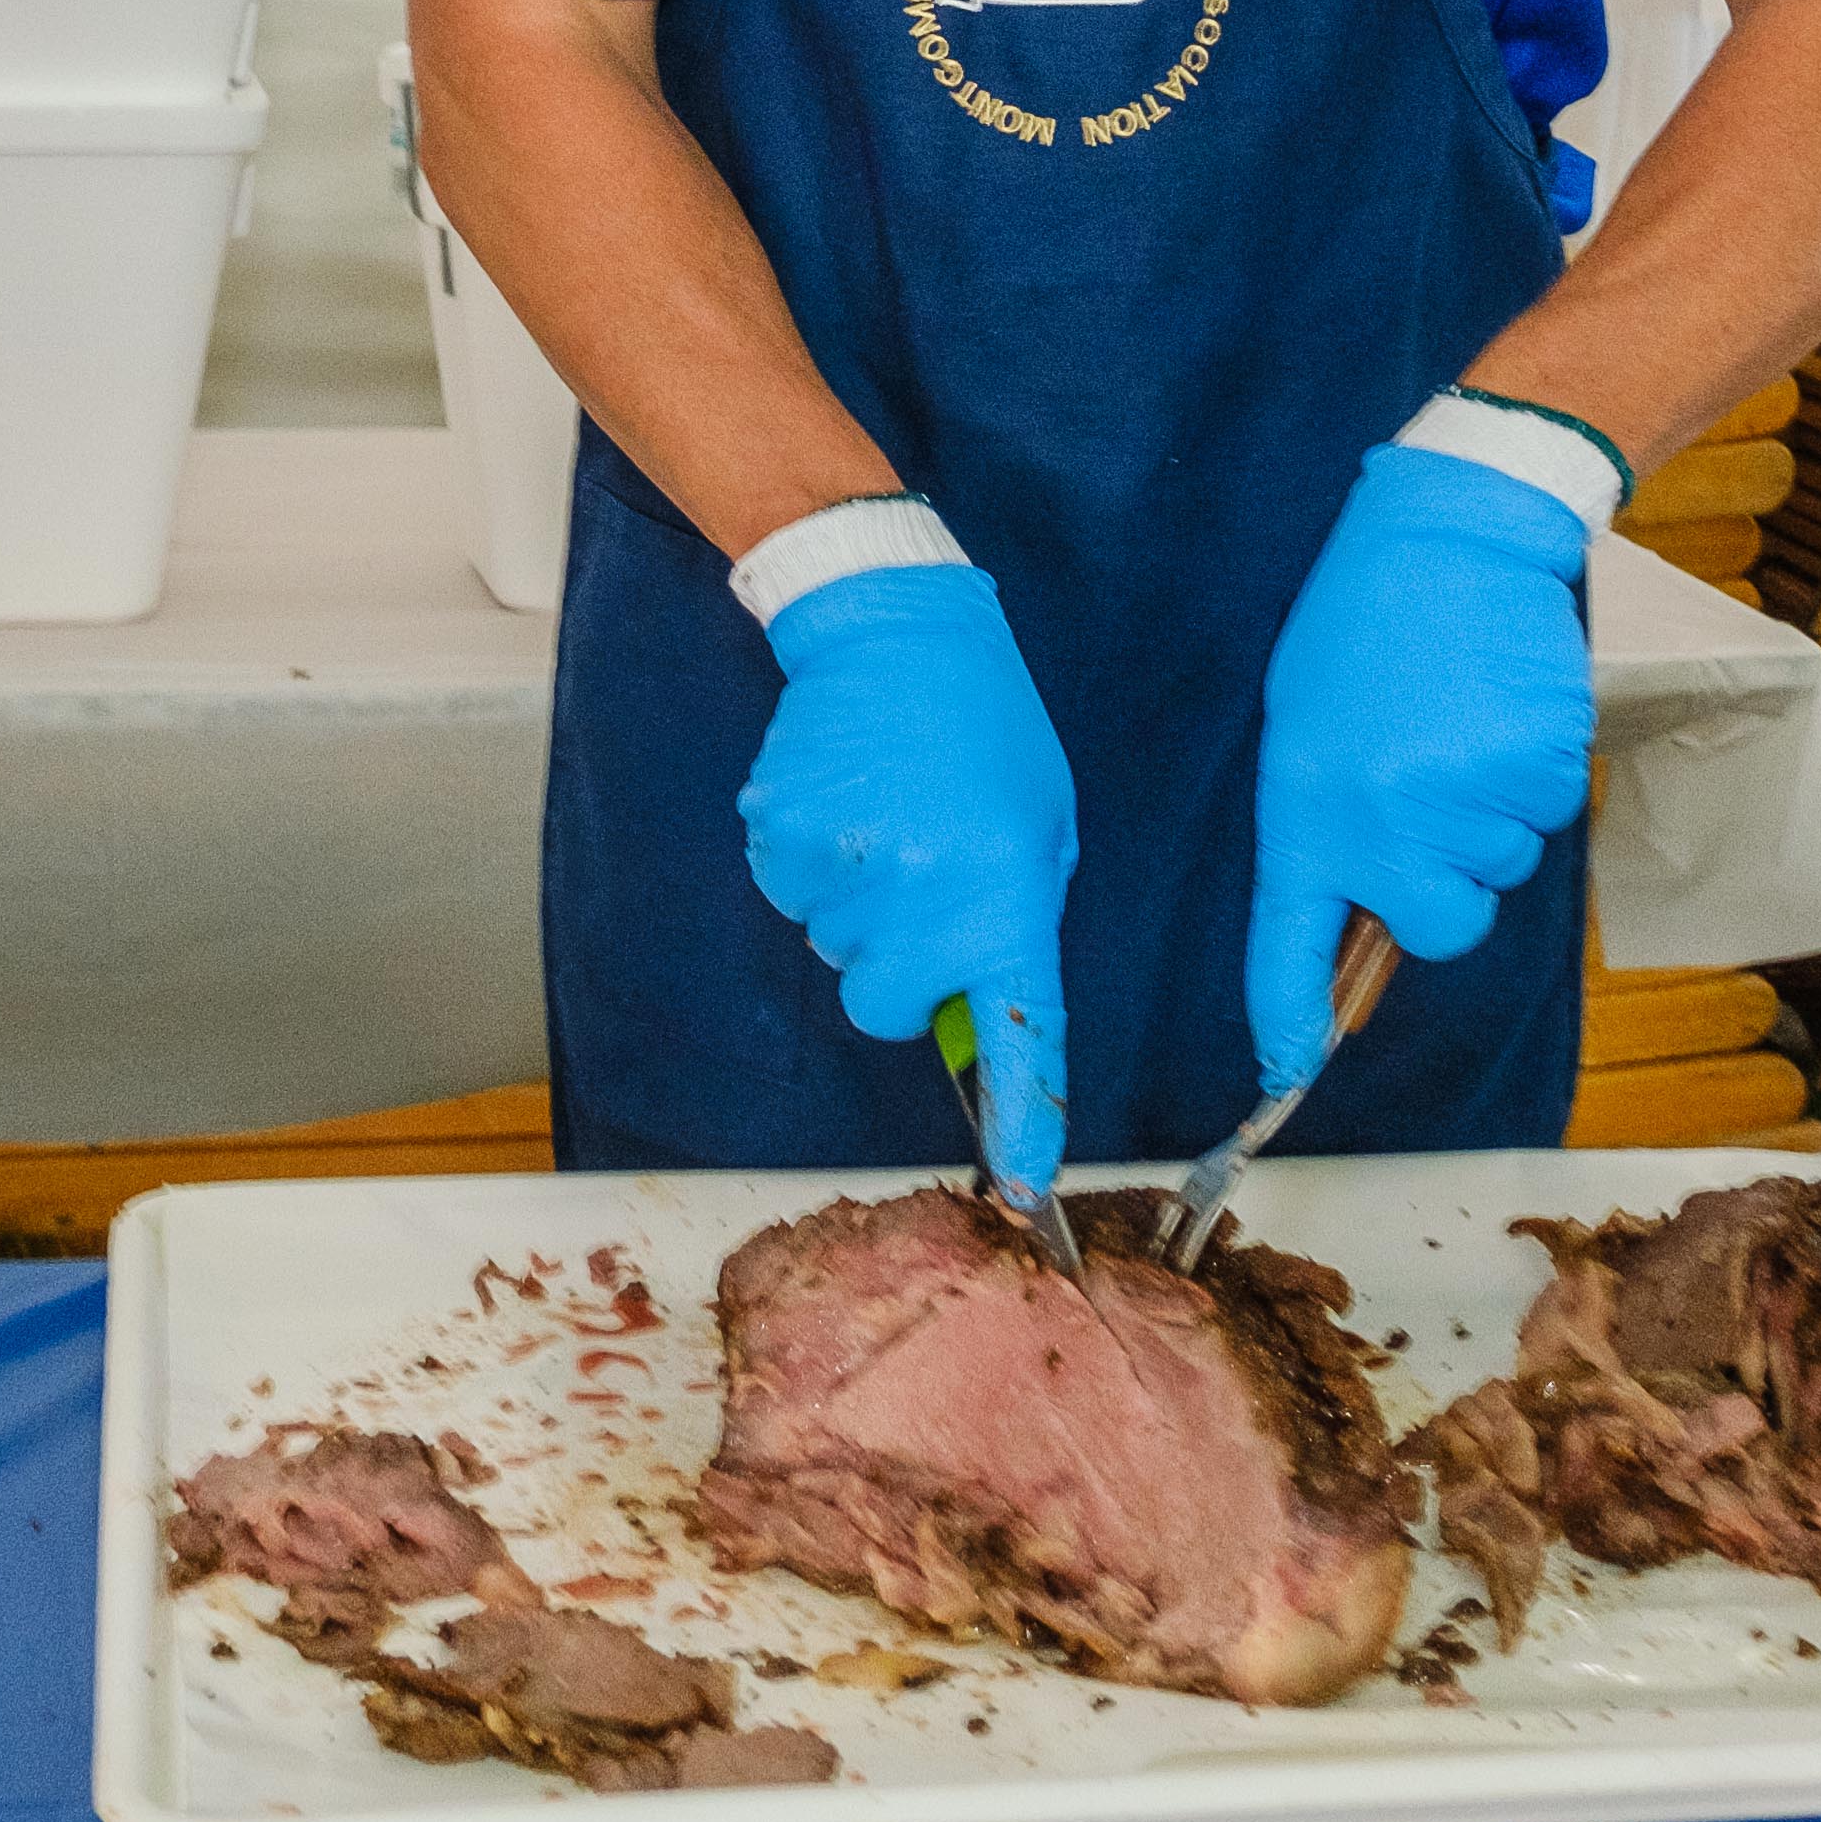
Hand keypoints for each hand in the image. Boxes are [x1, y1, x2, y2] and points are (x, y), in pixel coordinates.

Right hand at [735, 563, 1074, 1192]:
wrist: (894, 632)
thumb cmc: (984, 730)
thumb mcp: (1040, 827)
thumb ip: (1012, 925)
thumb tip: (967, 1016)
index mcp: (1007, 892)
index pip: (1020, 1031)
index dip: (1021, 1116)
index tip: (1025, 1188)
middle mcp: (925, 895)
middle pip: (886, 1008)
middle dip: (900, 969)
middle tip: (923, 885)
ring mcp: (843, 872)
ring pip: (836, 952)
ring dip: (860, 909)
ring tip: (887, 820)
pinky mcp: (780, 843)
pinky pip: (793, 899)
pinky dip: (814, 868)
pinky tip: (845, 807)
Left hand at [1249, 443, 1597, 1093]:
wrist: (1452, 536)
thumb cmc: (1369, 629)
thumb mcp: (1310, 730)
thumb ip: (1331, 828)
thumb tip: (1371, 916)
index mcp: (1304, 806)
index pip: (1287, 940)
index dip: (1288, 1016)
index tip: (1283, 1074)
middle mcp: (1380, 819)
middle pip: (1440, 928)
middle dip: (1449, 885)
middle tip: (1432, 795)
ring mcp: (1462, 798)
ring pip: (1501, 869)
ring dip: (1491, 816)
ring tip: (1459, 723)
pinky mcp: (1534, 768)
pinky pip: (1547, 817)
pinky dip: (1534, 778)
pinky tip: (1502, 711)